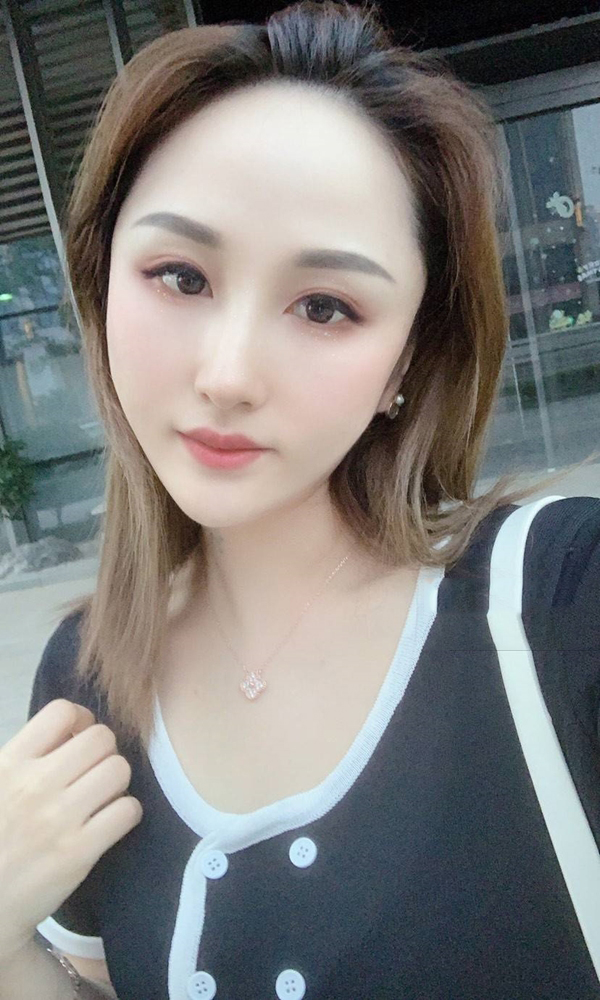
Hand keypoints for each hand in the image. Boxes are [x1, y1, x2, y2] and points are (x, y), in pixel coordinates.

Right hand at [0, 699, 142, 963]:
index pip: (62, 711)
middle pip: (102, 738)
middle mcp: (35, 785)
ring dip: (116, 782)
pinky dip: (125, 813)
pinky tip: (108, 822)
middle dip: (103, 752)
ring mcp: (59, 819)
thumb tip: (74, 728)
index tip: (77, 739)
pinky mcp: (80, 852)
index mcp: (9, 763)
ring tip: (101, 797)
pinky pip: (128, 810)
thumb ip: (28, 756)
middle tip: (93, 772)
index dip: (80, 720)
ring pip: (119, 769)